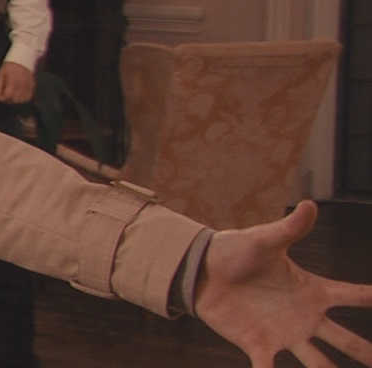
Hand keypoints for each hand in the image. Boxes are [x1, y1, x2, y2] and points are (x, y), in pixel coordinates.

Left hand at [0, 62, 34, 103]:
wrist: (22, 59)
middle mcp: (21, 84)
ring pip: (22, 100)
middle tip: (5, 95)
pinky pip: (28, 97)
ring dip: (16, 100)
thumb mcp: (1, 75)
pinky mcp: (32, 86)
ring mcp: (28, 86)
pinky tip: (18, 95)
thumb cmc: (9, 67)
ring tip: (11, 95)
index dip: (2, 98)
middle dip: (8, 100)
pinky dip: (23, 98)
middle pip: (15, 99)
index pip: (8, 96)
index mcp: (12, 81)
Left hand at [194, 201, 371, 366]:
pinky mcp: (258, 344)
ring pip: (316, 362)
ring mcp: (283, 333)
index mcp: (311, 291)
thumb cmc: (235, 251)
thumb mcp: (264, 240)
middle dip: (364, 352)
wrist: (200, 269)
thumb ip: (289, 228)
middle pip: (343, 339)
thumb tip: (310, 205)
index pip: (352, 295)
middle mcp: (303, 317)